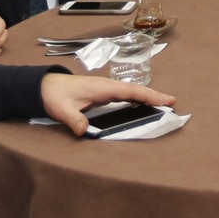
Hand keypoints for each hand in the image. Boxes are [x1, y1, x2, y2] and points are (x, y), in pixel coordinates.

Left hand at [39, 72, 173, 136]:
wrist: (46, 86)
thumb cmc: (55, 95)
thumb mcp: (62, 110)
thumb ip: (74, 120)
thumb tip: (84, 131)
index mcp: (102, 88)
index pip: (130, 91)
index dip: (148, 95)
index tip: (164, 100)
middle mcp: (107, 86)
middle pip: (136, 90)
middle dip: (154, 95)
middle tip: (172, 102)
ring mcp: (106, 89)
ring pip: (132, 92)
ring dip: (147, 96)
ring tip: (163, 103)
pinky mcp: (103, 94)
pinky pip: (125, 95)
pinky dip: (138, 98)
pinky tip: (143, 104)